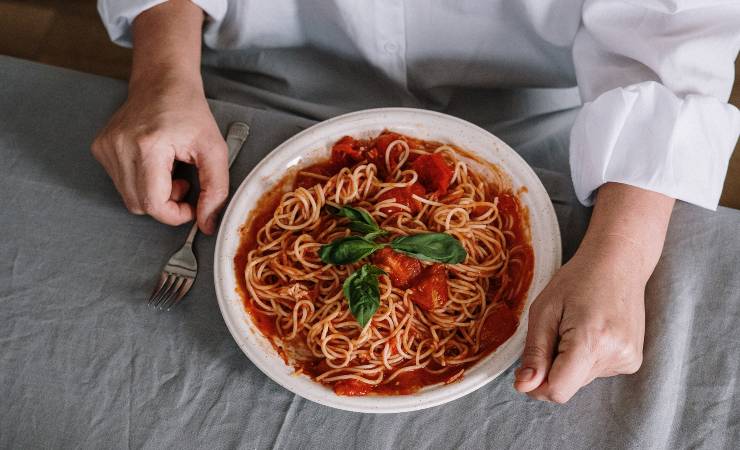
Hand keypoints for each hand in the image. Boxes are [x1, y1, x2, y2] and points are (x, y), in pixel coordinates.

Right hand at [91, 0, 224, 232]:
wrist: (163, 81)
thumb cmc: (190, 112)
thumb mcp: (215, 150)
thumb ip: (216, 190)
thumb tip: (208, 224)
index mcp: (148, 146)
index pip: (153, 204)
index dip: (175, 214)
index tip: (191, 203)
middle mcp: (119, 146)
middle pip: (139, 205)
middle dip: (166, 203)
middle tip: (182, 181)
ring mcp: (106, 147)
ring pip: (129, 198)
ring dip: (153, 193)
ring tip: (169, 169)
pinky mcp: (100, 147)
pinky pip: (120, 183)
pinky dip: (140, 182)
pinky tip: (154, 163)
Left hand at [512, 183, 674, 402]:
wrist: (619, 262)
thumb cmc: (577, 280)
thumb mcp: (544, 310)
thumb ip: (534, 352)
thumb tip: (524, 387)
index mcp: (591, 340)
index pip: (558, 390)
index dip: (537, 385)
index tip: (530, 365)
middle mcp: (615, 355)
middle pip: (567, 385)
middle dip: (553, 366)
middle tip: (557, 330)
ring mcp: (628, 359)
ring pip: (580, 379)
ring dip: (570, 360)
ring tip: (577, 325)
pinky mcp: (633, 360)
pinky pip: (596, 371)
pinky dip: (586, 357)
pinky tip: (593, 330)